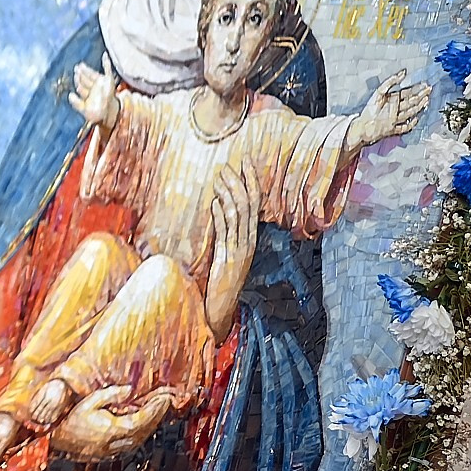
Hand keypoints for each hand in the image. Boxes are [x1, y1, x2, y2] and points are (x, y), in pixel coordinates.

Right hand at [45, 383, 181, 459]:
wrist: (53, 441)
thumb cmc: (68, 419)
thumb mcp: (88, 401)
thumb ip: (109, 395)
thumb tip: (129, 390)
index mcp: (112, 429)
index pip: (142, 419)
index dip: (156, 409)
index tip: (165, 398)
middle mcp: (116, 443)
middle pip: (145, 431)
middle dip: (157, 416)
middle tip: (165, 402)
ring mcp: (112, 452)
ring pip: (140, 440)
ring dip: (151, 426)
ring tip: (157, 412)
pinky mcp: (108, 455)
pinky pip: (131, 446)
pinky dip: (140, 435)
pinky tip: (142, 427)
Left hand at [69, 58, 119, 131]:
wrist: (109, 116)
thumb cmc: (96, 114)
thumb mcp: (83, 110)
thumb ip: (76, 103)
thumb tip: (69, 95)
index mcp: (87, 93)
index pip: (80, 86)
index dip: (78, 82)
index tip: (76, 79)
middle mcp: (93, 87)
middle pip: (85, 79)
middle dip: (80, 74)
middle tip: (76, 68)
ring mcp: (101, 84)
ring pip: (92, 74)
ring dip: (87, 70)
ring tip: (81, 65)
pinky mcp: (109, 81)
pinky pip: (108, 70)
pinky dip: (106, 63)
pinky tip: (104, 55)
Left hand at [205, 164, 256, 342]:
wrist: (221, 307)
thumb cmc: (221, 280)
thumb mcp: (227, 252)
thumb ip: (226, 231)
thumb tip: (219, 205)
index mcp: (250, 239)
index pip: (255, 204)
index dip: (252, 182)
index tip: (245, 163)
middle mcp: (248, 242)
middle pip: (249, 206)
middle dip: (240, 183)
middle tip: (229, 166)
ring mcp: (239, 250)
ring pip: (239, 217)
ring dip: (229, 194)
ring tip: (219, 179)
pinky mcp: (228, 258)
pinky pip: (226, 233)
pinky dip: (221, 216)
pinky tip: (215, 203)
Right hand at [355, 70, 430, 145]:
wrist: (361, 130)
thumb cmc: (368, 113)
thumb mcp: (377, 94)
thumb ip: (390, 83)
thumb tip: (403, 73)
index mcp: (392, 102)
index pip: (406, 93)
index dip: (416, 88)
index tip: (424, 84)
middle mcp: (396, 112)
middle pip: (411, 102)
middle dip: (421, 95)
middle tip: (429, 89)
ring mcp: (395, 122)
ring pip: (410, 113)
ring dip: (419, 107)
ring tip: (426, 101)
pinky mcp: (393, 130)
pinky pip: (405, 127)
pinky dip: (411, 123)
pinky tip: (416, 119)